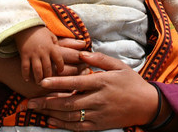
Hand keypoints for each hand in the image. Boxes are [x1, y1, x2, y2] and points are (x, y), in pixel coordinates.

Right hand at [14, 26, 64, 83]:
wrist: (25, 26)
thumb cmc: (39, 31)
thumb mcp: (51, 35)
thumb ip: (56, 44)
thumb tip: (61, 52)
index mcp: (51, 47)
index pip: (59, 59)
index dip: (61, 67)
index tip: (60, 71)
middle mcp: (43, 52)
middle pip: (48, 68)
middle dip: (49, 76)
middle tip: (49, 81)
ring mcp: (33, 54)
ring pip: (37, 70)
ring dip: (39, 78)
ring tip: (39, 83)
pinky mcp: (24, 55)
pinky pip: (25, 67)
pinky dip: (26, 74)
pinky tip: (26, 79)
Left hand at [25, 51, 158, 130]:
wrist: (147, 105)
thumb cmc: (132, 83)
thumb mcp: (119, 66)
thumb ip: (100, 59)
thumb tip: (82, 53)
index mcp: (102, 82)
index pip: (75, 83)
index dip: (57, 83)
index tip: (41, 82)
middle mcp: (99, 99)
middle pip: (68, 102)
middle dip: (47, 102)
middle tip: (30, 102)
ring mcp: (99, 114)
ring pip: (71, 116)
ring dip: (52, 114)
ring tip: (36, 111)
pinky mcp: (100, 125)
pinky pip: (79, 127)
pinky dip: (63, 125)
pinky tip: (51, 121)